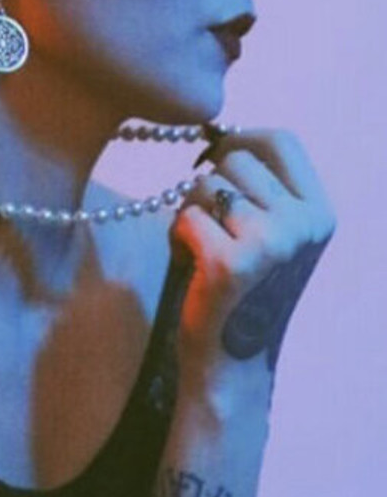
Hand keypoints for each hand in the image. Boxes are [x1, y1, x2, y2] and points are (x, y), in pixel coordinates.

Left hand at [167, 127, 336, 377]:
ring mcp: (269, 243)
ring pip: (206, 184)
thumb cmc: (241, 292)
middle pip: (237, 159)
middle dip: (211, 186)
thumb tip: (220, 132)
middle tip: (213, 230)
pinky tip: (190, 265)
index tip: (219, 163)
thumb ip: (262, 188)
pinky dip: (176, 237)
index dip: (241, 140)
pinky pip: (185, 216)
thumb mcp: (271, 234)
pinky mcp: (229, 264)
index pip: (281, 139)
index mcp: (319, 213)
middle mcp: (303, 224)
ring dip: (192, 212)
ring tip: (203, 250)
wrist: (231, 363)